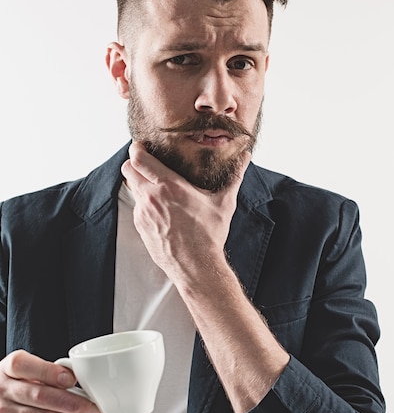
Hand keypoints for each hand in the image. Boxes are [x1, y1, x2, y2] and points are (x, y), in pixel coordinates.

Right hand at [0, 350, 101, 412]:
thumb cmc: (18, 388)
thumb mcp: (26, 373)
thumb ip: (47, 372)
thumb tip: (76, 376)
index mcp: (9, 368)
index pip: (24, 365)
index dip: (49, 372)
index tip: (72, 379)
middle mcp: (3, 389)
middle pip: (40, 395)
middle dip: (72, 403)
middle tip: (93, 407)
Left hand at [121, 142, 250, 283]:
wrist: (196, 266)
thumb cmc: (209, 235)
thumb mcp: (223, 203)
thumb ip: (233, 176)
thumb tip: (245, 157)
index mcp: (169, 186)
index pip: (139, 158)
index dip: (137, 148)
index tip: (144, 145)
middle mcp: (151, 197)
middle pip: (128, 169)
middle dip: (134, 162)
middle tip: (147, 161)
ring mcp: (143, 213)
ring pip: (132, 187)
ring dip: (140, 182)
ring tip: (157, 184)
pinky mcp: (141, 226)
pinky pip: (137, 207)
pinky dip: (145, 202)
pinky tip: (161, 208)